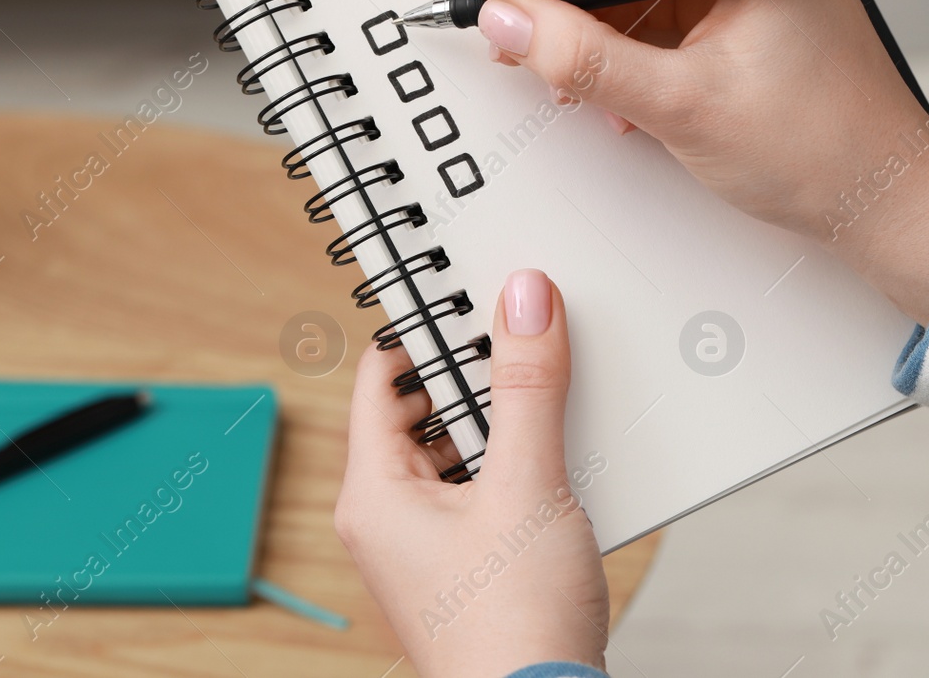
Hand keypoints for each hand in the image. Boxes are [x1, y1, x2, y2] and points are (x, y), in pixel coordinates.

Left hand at [336, 270, 608, 677]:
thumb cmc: (513, 628)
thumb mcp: (528, 484)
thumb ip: (527, 386)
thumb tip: (522, 300)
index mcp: (373, 493)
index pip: (380, 376)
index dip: (421, 333)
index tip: (467, 300)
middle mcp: (387, 519)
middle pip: (419, 411)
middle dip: (468, 377)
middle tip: (515, 343)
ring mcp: (425, 547)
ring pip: (453, 452)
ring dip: (496, 424)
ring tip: (541, 400)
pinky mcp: (465, 568)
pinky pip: (478, 490)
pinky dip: (512, 466)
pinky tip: (555, 462)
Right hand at [465, 0, 928, 321]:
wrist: (883, 201)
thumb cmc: (826, 149)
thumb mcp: (685, 106)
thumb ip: (587, 60)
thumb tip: (510, 21)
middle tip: (504, 24)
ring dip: (578, 16)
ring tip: (553, 69)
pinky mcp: (728, 6)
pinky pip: (646, 3)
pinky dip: (609, 40)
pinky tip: (600, 88)